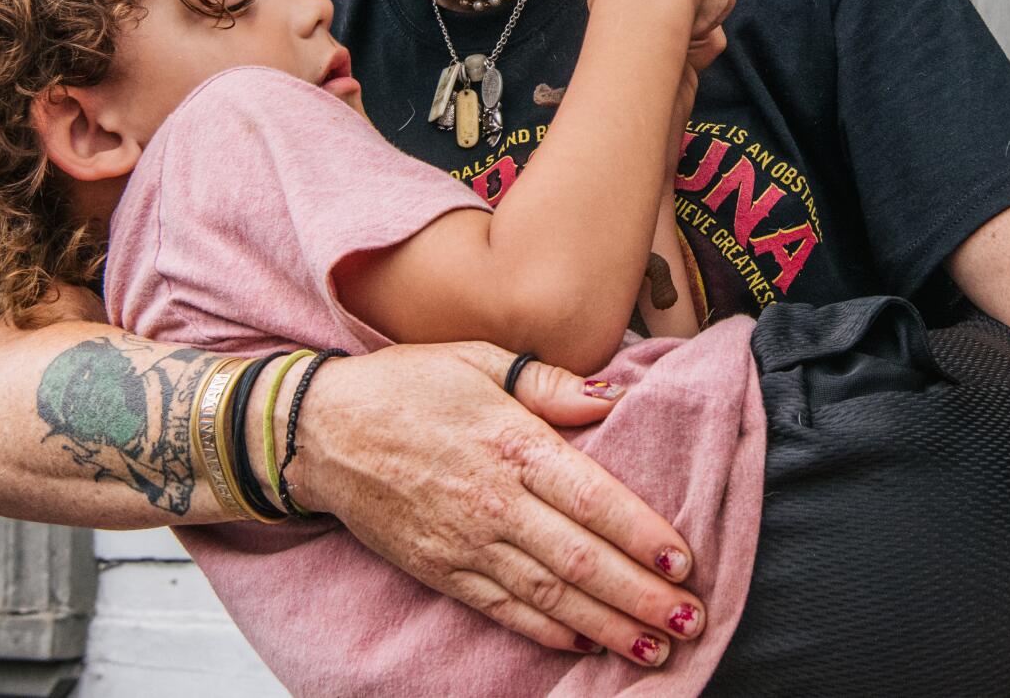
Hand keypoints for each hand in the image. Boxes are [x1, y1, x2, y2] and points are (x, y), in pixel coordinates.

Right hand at [283, 341, 706, 665]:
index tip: (684, 561)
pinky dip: (546, 632)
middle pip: (579, 560)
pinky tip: (585, 645)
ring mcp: (464, 543)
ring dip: (606, 626)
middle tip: (690, 621)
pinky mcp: (440, 570)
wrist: (318, 431)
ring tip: (654, 649)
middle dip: (640, 596)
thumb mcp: (479, 361)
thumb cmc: (407, 386)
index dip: (642, 534)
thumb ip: (550, 384)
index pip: (592, 498)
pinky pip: (502, 610)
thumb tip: (615, 393)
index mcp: (511, 444)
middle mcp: (493, 502)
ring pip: (548, 597)